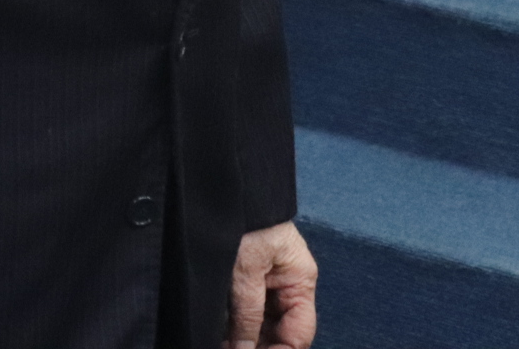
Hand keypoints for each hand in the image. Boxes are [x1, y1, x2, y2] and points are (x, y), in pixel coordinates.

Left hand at [223, 221, 316, 348]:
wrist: (219, 185)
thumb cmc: (243, 217)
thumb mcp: (245, 270)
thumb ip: (248, 315)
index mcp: (300, 279)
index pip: (300, 333)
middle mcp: (286, 284)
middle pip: (280, 332)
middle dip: (258, 346)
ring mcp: (266, 282)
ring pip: (260, 326)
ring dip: (242, 339)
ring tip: (222, 344)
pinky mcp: (245, 279)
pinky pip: (245, 312)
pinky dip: (233, 327)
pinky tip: (219, 334)